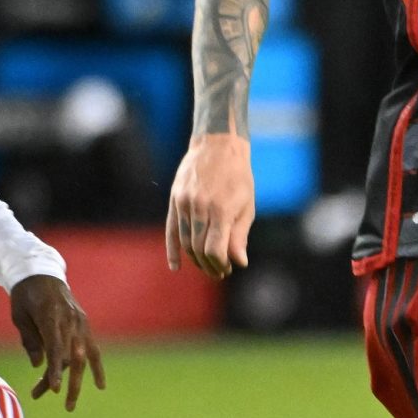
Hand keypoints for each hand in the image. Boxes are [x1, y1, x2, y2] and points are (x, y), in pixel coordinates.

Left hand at [11, 274, 105, 410]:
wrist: (41, 273)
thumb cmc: (25, 296)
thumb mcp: (19, 316)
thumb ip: (30, 341)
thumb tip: (38, 366)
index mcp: (50, 315)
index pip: (55, 347)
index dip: (55, 369)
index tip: (53, 389)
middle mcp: (69, 320)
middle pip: (70, 357)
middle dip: (66, 382)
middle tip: (62, 405)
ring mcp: (80, 322)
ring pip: (82, 357)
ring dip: (78, 382)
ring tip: (70, 404)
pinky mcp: (84, 325)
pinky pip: (93, 349)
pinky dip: (97, 367)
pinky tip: (100, 386)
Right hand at [165, 132, 254, 277]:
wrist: (218, 145)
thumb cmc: (238, 176)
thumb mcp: (246, 205)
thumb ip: (240, 235)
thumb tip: (239, 263)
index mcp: (220, 210)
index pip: (215, 250)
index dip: (220, 264)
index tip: (228, 268)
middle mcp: (199, 207)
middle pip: (199, 249)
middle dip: (209, 265)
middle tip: (219, 272)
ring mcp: (184, 203)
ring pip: (186, 242)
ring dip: (195, 260)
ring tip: (206, 266)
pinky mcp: (174, 200)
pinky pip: (171, 231)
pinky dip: (172, 250)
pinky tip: (176, 266)